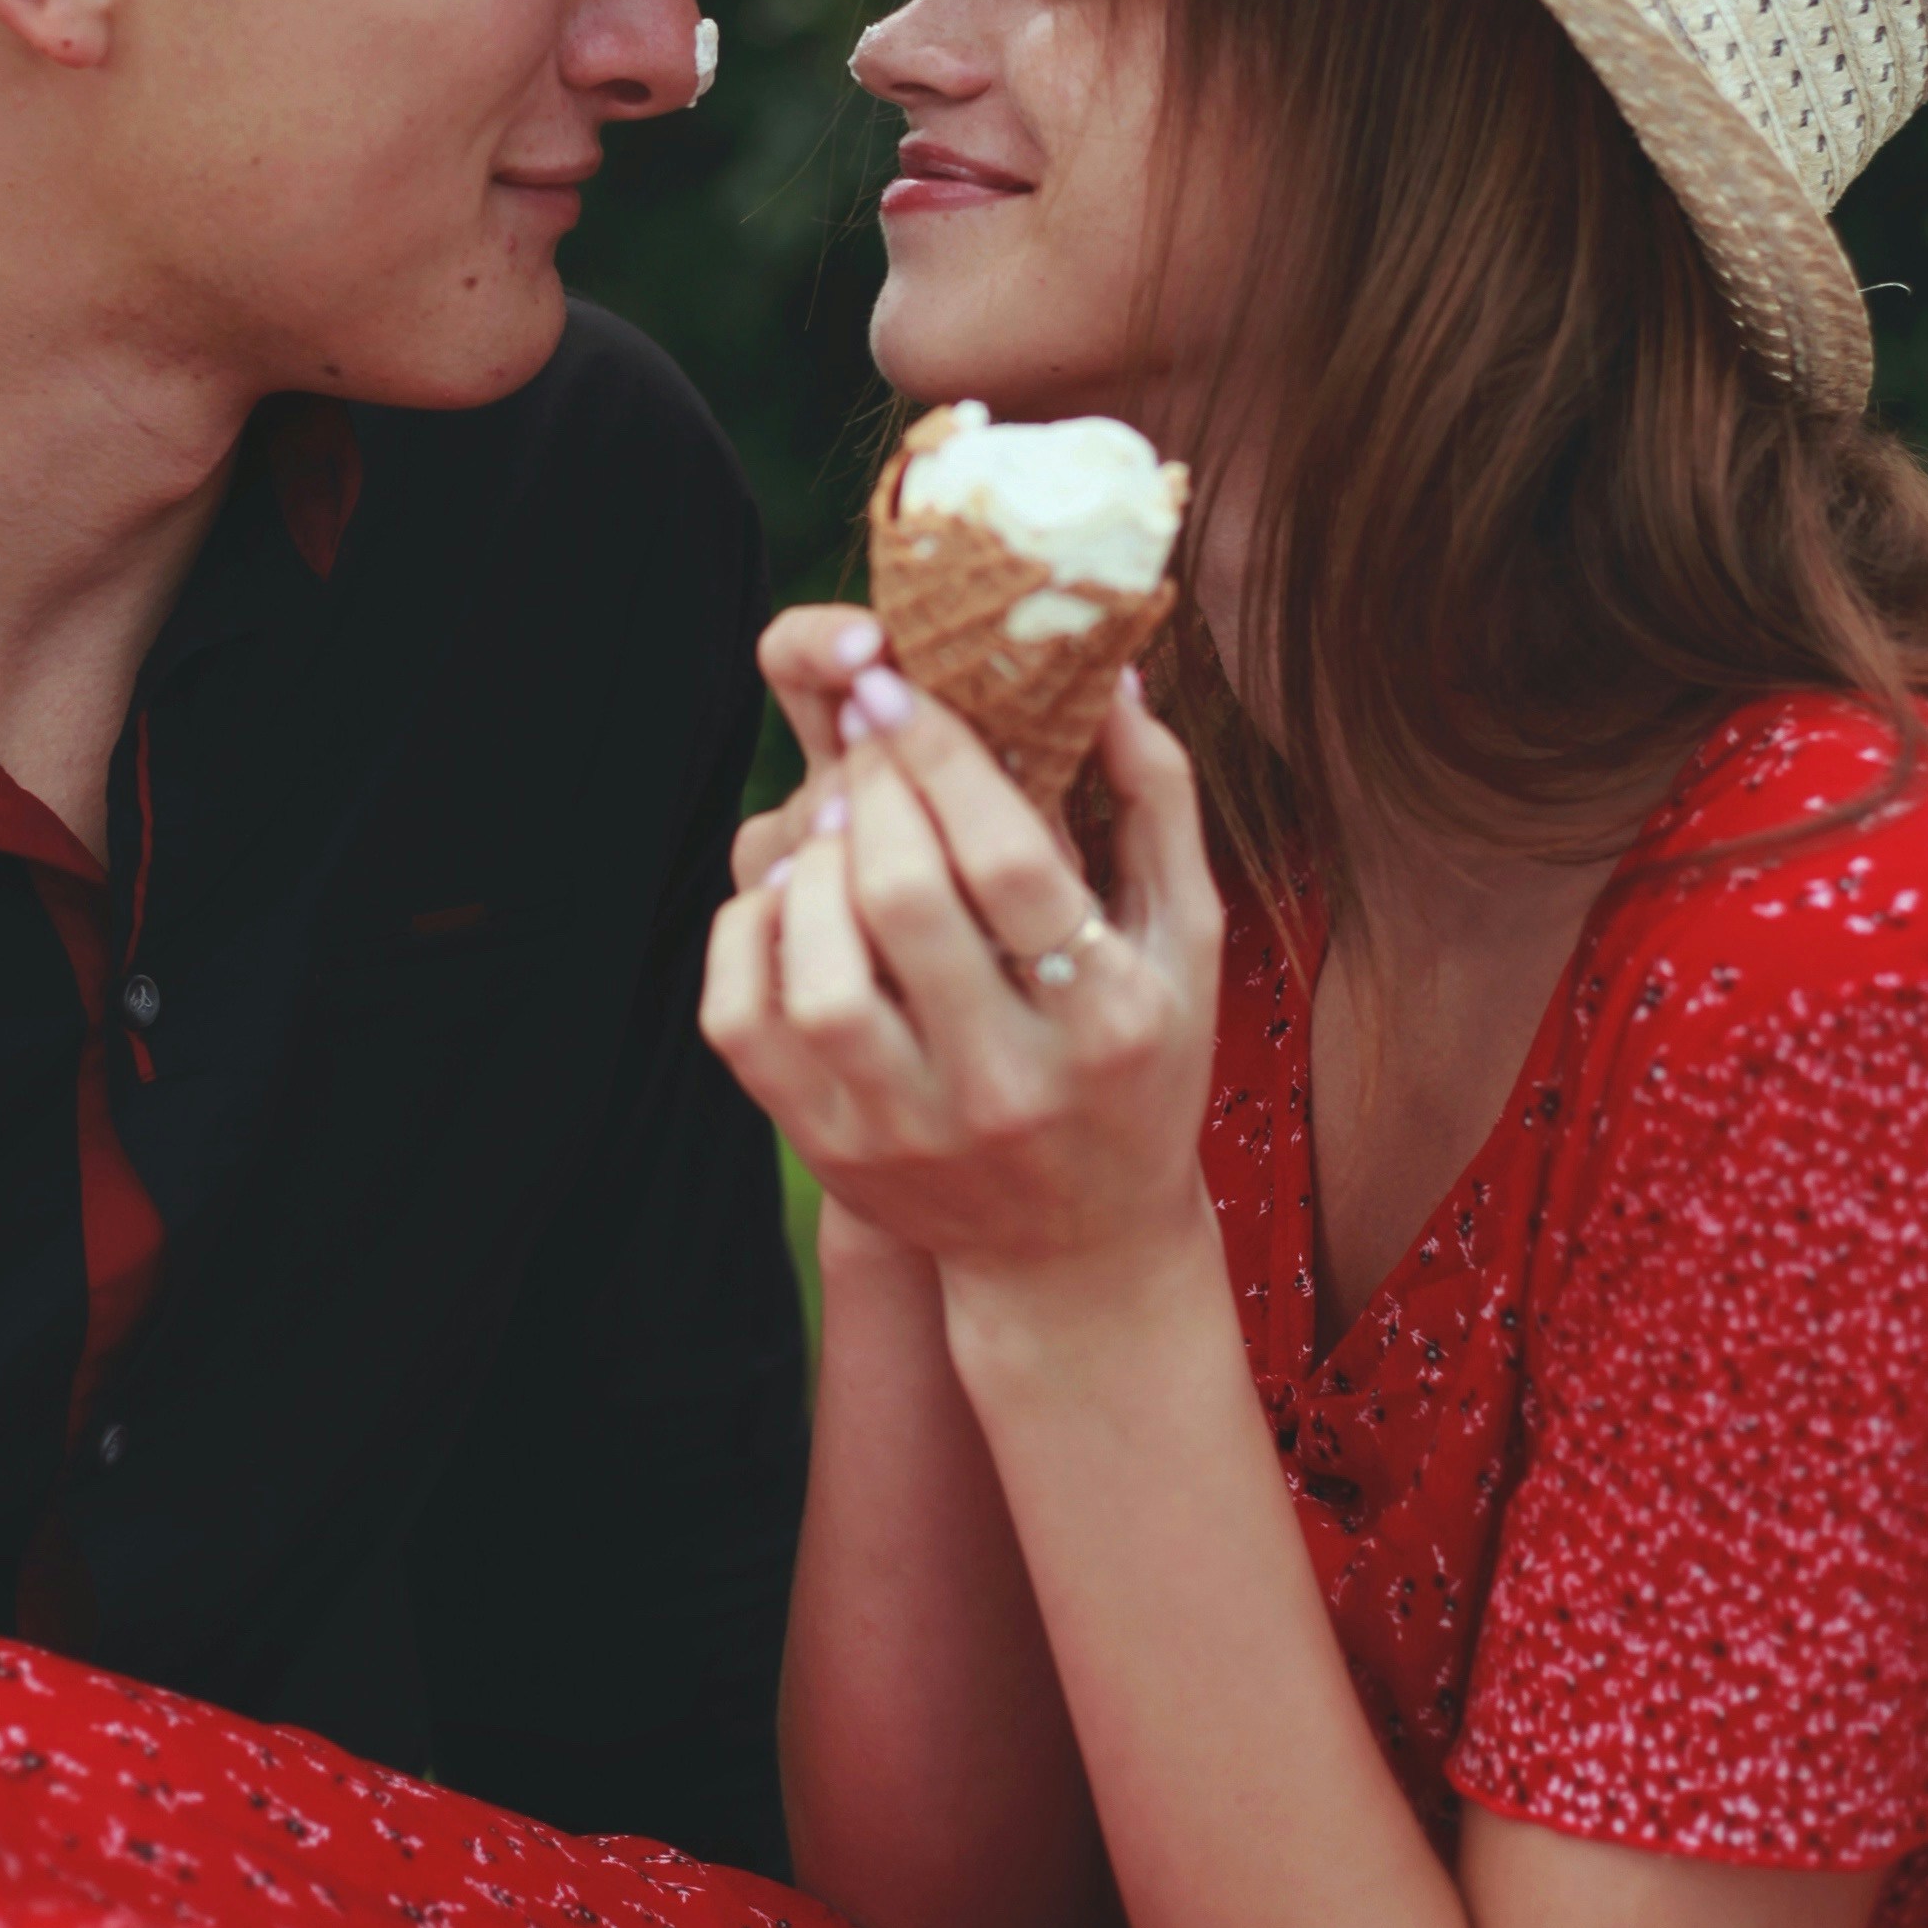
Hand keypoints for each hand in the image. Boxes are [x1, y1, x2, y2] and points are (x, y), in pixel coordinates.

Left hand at [703, 657, 1225, 1289]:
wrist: (1076, 1252)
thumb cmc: (1141, 1064)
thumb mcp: (1182, 941)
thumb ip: (1156, 802)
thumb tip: (1112, 675)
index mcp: (1110, 1021)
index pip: (1011, 860)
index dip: (942, 754)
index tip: (899, 683)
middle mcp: (1010, 1085)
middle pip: (905, 900)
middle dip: (873, 785)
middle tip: (868, 728)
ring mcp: (910, 1127)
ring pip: (820, 971)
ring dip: (815, 861)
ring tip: (839, 813)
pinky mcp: (830, 1150)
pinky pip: (745, 1024)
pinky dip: (750, 935)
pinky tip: (793, 892)